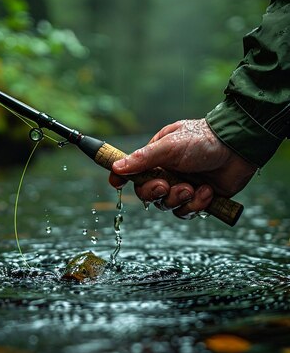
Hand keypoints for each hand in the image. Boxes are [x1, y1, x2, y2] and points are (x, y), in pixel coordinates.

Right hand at [109, 119, 256, 218]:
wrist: (237, 149)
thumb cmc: (202, 141)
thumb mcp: (169, 146)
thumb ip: (143, 159)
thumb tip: (116, 167)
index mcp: (158, 158)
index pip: (134, 171)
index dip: (123, 178)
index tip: (115, 184)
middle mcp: (168, 173)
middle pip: (148, 194)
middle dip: (156, 192)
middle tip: (166, 186)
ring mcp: (184, 186)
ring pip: (167, 205)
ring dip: (179, 198)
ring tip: (193, 187)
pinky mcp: (200, 199)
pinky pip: (187, 211)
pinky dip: (197, 204)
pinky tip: (207, 191)